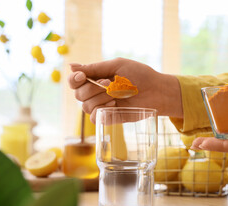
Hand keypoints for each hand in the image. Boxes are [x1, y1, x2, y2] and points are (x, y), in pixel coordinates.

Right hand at [68, 58, 182, 122]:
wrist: (156, 90)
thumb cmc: (140, 75)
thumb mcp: (117, 66)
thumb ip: (95, 68)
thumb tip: (71, 66)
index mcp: (96, 79)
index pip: (74, 82)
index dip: (74, 79)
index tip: (82, 76)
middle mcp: (96, 93)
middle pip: (78, 94)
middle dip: (92, 88)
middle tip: (109, 83)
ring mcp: (102, 106)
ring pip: (86, 106)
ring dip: (100, 98)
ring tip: (117, 94)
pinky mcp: (110, 118)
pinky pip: (95, 118)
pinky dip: (102, 111)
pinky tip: (115, 104)